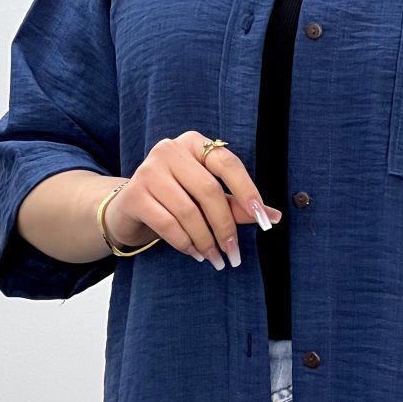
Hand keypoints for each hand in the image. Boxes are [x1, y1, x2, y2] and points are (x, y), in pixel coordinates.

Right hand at [104, 132, 281, 267]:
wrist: (128, 209)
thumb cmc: (175, 199)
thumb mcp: (207, 197)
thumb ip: (237, 203)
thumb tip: (274, 216)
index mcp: (194, 143)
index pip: (228, 163)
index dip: (247, 191)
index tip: (263, 219)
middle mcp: (170, 149)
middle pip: (209, 190)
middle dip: (226, 226)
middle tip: (234, 253)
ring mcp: (149, 171)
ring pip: (188, 211)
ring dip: (206, 240)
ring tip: (216, 258)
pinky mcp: (134, 195)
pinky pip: (168, 224)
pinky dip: (186, 243)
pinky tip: (196, 254)